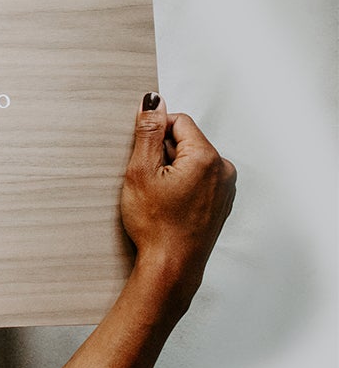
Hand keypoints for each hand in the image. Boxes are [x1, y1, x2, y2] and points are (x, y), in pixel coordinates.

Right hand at [121, 93, 236, 310]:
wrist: (171, 266)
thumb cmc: (155, 225)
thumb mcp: (141, 171)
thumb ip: (149, 131)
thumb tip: (153, 101)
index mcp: (207, 158)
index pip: (178, 121)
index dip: (155, 135)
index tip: (144, 158)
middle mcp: (223, 170)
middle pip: (186, 141)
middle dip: (164, 154)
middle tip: (149, 181)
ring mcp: (225, 189)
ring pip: (191, 161)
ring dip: (172, 170)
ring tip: (158, 196)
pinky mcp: (221, 203)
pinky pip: (198, 180)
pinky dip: (181, 185)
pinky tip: (169, 205)